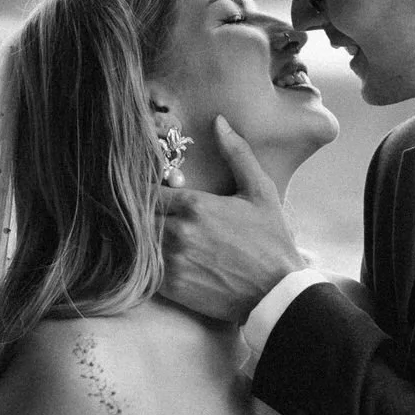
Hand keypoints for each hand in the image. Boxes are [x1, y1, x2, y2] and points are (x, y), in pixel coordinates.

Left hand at [156, 117, 306, 322]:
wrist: (277, 292)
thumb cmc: (271, 240)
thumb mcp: (260, 191)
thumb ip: (237, 154)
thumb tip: (218, 122)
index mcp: (195, 205)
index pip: (147, 189)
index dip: (144, 188)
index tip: (147, 189)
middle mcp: (178, 231)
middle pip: (137, 216)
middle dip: (138, 212)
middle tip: (140, 212)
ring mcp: (173, 260)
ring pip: (137, 242)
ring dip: (138, 237)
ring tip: (142, 234)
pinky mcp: (172, 286)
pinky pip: (143, 269)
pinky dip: (142, 262)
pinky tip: (151, 259)